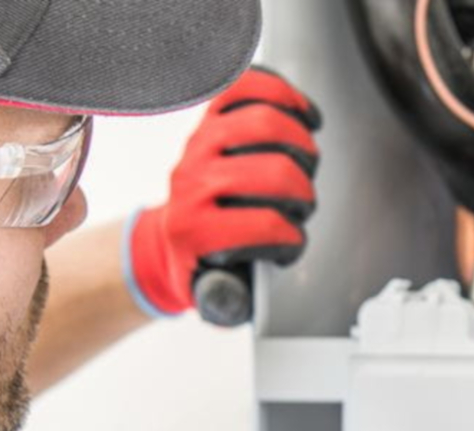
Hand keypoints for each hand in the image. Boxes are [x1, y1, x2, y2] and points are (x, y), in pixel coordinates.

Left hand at [124, 67, 321, 316]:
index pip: (265, 225)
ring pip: (266, 123)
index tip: (290, 244)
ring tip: (304, 165)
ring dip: (302, 146)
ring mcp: (199, 145)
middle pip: (274, 172)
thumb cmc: (201, 264)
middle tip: (300, 205)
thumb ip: (230, 301)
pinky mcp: (208, 118)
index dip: (291, 239)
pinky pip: (248, 87)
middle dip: (302, 193)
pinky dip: (283, 95)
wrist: (169, 239)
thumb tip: (239, 295)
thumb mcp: (213, 295)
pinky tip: (302, 116)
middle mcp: (191, 182)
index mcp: (192, 231)